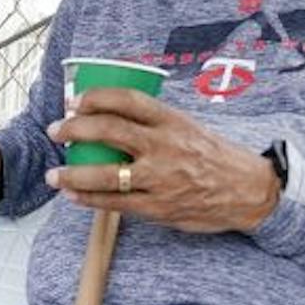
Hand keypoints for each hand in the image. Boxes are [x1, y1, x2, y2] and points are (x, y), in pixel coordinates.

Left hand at [44, 88, 279, 232]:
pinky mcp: (158, 207)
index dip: (96, 97)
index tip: (75, 101)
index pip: (128, 99)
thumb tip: (111, 115)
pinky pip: (116, 204)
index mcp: (173, 121)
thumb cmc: (215, 157)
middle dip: (75, 129)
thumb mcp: (189, 127)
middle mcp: (165, 146)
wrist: (249, 191)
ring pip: (106, 174)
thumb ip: (155, 123)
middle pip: (110, 131)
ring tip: (54, 174)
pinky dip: (89, 199)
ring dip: (73, 174)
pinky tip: (73, 196)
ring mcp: (161, 179)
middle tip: (56, 130)